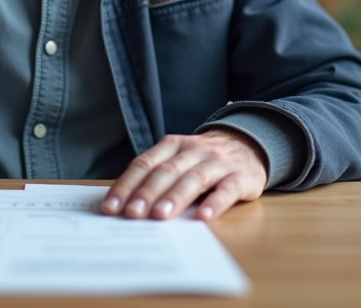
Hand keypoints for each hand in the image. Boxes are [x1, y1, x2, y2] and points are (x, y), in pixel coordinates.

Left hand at [101, 128, 267, 221]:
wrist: (249, 144)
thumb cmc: (204, 160)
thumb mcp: (180, 159)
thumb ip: (157, 176)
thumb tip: (125, 206)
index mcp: (173, 145)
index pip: (145, 164)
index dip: (126, 185)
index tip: (111, 207)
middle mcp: (194, 150)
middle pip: (167, 171)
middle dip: (147, 193)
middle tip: (132, 213)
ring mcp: (219, 162)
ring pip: (194, 178)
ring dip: (175, 197)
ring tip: (161, 215)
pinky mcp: (242, 176)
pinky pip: (227, 189)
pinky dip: (214, 203)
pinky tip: (203, 217)